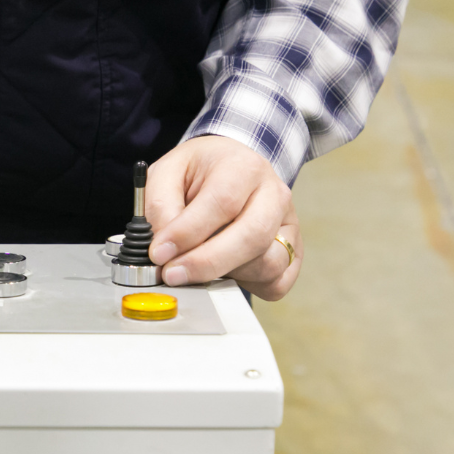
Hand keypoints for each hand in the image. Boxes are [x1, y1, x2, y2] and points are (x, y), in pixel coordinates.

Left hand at [146, 135, 302, 300]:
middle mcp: (275, 195)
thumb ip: (160, 206)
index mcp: (244, 167)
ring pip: (267, 264)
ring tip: (195, 266)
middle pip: (252, 238)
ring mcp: (288, 225)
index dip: (188, 234)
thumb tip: (162, 249)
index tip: (159, 253)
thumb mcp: (167, 173)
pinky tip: (223, 272)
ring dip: (226, 274)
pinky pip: (276, 283)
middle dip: (206, 264)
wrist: (229, 168)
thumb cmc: (197, 173)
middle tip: (171, 274)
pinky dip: (248, 287)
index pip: (222, 203)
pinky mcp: (293, 252)